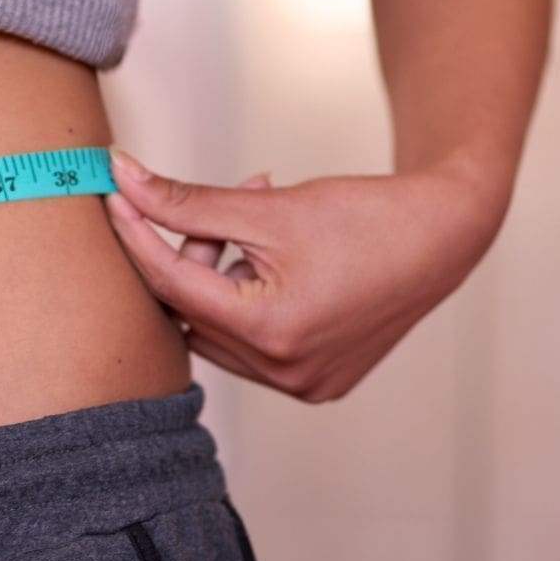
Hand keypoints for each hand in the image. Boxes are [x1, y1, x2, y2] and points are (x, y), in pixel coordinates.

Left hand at [102, 147, 509, 402]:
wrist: (445, 236)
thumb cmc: (367, 216)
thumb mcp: (270, 206)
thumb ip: (189, 201)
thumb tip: (122, 176)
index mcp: (271, 331)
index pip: (174, 285)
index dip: (137, 235)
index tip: (114, 195)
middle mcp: (284, 372)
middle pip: (193, 314)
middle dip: (190, 257)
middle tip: (217, 211)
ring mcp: (303, 384)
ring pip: (219, 333)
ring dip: (219, 281)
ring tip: (258, 233)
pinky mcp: (317, 383)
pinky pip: (253, 347)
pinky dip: (248, 304)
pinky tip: (277, 266)